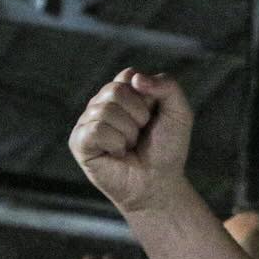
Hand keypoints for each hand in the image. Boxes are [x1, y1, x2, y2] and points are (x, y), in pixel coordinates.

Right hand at [68, 68, 193, 213]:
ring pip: (106, 110)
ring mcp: (87, 121)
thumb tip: (135, 79)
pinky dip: (116, 144)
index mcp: (123, 91)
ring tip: (129, 146)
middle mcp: (101, 103)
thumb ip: (168, 85)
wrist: (159, 182)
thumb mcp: (179, 112)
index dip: (148, 98)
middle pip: (116, 91)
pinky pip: (96, 130)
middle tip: (141, 135)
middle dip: (139, 116)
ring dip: (128, 133)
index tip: (153, 117)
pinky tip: (117, 154)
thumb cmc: (167, 147)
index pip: (129, 76)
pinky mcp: (79, 141)